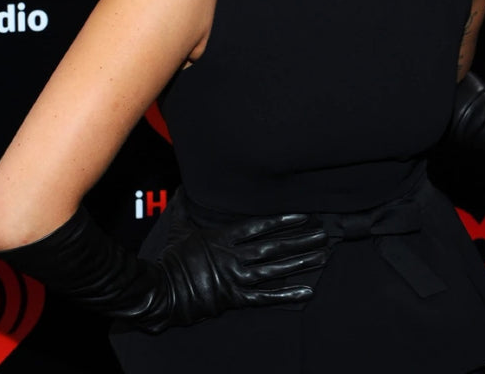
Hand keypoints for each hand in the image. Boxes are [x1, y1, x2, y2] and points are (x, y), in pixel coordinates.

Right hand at [161, 211, 329, 322]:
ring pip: (274, 269)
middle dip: (300, 240)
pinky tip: (306, 291)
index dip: (283, 220)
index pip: (259, 226)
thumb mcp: (179, 228)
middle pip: (273, 247)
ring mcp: (236, 279)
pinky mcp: (234, 299)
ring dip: (300, 263)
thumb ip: (184, 206)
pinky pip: (265, 297)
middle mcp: (234, 257)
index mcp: (223, 238)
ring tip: (322, 256)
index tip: (303, 215)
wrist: (160, 291)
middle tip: (323, 234)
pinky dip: (287, 294)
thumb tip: (182, 186)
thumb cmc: (171, 259)